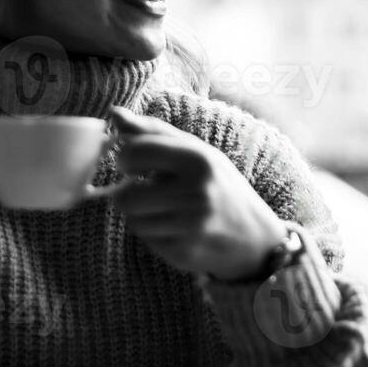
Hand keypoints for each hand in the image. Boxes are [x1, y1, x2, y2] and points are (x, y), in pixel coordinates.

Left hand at [105, 105, 287, 280]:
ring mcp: (190, 227)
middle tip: (145, 191)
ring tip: (166, 210)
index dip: (125, 158)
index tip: (133, 163)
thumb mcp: (195, 151)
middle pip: (125, 198)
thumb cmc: (219, 184)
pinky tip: (176, 229)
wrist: (254, 235)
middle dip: (128, 194)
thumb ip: (153, 132)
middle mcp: (196, 193)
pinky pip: (146, 240)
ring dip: (142, 215)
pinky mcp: (184, 253)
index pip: (134, 153)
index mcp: (198, 160)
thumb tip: (113, 113)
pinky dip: (155, 234)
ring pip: (132, 221)